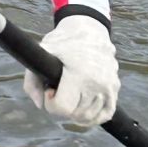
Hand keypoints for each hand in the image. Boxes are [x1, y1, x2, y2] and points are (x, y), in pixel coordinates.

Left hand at [24, 13, 118, 127]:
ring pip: (89, 117)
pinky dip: (93, 117)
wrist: (90, 29)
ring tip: (70, 94)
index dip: (51, 104)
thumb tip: (39, 105)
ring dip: (76, 112)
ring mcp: (109, 86)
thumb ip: (32, 82)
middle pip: (75, 115)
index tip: (50, 90)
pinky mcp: (115, 88)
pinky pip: (106, 114)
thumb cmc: (63, 42)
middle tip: (58, 91)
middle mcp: (98, 82)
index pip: (63, 108)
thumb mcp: (42, 54)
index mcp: (79, 74)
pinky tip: (82, 110)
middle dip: (62, 107)